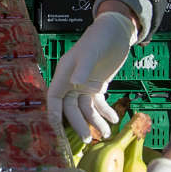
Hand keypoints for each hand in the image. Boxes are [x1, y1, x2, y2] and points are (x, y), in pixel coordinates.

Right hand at [46, 10, 136, 141]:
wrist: (116, 32)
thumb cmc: (99, 37)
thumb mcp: (91, 51)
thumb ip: (83, 67)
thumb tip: (75, 82)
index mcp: (64, 73)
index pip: (55, 98)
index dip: (54, 114)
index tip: (56, 131)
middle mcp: (72, 82)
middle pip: (71, 109)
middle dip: (79, 124)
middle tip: (88, 139)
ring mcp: (84, 86)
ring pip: (86, 109)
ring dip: (95, 121)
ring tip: (106, 133)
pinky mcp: (97, 86)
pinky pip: (99, 104)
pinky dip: (105, 112)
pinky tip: (114, 119)